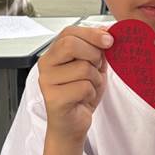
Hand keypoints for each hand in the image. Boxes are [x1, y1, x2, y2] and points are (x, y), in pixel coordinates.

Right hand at [38, 26, 113, 143]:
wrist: (72, 124)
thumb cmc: (81, 94)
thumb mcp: (93, 66)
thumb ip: (97, 48)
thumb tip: (106, 30)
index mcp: (53, 53)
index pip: (69, 32)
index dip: (92, 34)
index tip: (109, 41)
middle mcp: (45, 64)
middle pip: (71, 45)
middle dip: (93, 55)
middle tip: (96, 68)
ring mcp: (47, 81)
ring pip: (83, 67)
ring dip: (95, 79)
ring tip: (88, 88)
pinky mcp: (53, 98)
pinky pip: (83, 87)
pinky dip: (91, 93)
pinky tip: (83, 99)